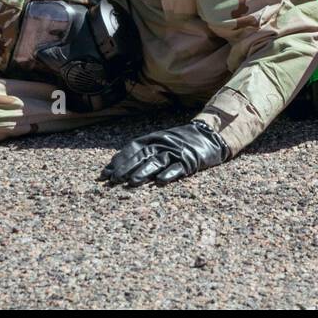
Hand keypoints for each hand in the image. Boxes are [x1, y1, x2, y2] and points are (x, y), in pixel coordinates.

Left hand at [99, 120, 229, 186]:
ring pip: (158, 161)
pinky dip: (170, 173)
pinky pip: (179, 167)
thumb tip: (116, 164)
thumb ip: (143, 151)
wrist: (210, 134)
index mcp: (154, 138)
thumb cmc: (180, 141)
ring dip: (144, 171)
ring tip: (132, 182)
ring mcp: (177, 151)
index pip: (133, 148)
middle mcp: (163, 143)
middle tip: (114, 180)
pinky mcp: (190, 160)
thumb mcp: (161, 141)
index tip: (106, 173)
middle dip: (127, 167)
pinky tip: (161, 181)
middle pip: (142, 155)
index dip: (119, 160)